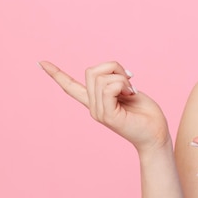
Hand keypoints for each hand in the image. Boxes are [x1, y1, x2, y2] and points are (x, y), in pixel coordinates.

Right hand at [39, 60, 169, 153]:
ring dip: (122, 78)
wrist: (156, 135)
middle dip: (114, 68)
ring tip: (132, 91)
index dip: (56, 74)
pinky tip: (131, 94)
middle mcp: (93, 107)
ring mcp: (98, 112)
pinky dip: (123, 85)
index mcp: (96, 101)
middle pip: (91, 71)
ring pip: (102, 78)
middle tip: (130, 80)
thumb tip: (112, 71)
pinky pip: (109, 88)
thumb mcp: (128, 90)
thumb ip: (115, 81)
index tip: (41, 62)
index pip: (70, 86)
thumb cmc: (145, 113)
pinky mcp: (108, 116)